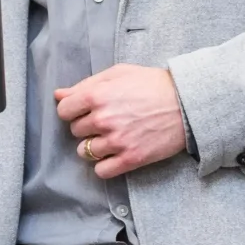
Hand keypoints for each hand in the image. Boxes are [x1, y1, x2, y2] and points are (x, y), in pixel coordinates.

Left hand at [55, 63, 187, 178]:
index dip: (72, 111)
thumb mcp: (119, 74)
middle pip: (75, 131)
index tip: (83, 111)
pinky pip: (101, 171)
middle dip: (86, 126)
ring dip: (93, 146)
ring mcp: (117, 141)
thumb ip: (86, 84)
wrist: (186, 102)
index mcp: (97, 96)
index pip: (64, 111)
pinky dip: (104, 165)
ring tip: (110, 138)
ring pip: (85, 152)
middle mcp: (103, 119)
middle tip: (105, 121)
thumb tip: (59, 95)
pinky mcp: (131, 158)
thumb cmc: (152, 84)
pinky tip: (113, 155)